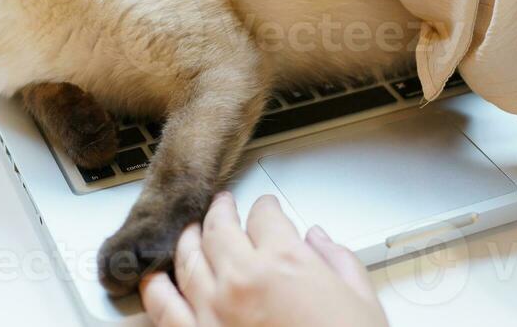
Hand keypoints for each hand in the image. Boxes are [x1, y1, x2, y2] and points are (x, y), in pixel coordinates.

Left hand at [140, 194, 387, 326]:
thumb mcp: (360, 301)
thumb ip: (338, 262)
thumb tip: (320, 242)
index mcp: (284, 262)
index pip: (265, 216)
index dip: (265, 207)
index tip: (265, 209)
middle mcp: (241, 280)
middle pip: (218, 228)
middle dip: (221, 211)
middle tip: (222, 206)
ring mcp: (212, 311)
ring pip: (187, 258)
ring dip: (189, 239)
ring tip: (192, 232)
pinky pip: (164, 307)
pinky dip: (157, 288)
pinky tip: (157, 279)